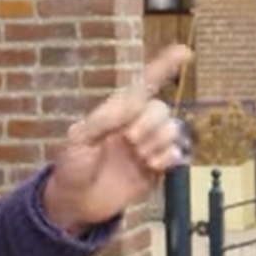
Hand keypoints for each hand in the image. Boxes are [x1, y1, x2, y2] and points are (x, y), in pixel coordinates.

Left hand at [41, 45, 191, 234]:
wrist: (76, 203)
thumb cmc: (71, 167)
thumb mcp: (80, 139)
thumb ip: (104, 120)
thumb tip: (131, 104)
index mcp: (117, 112)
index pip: (143, 85)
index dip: (163, 67)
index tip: (184, 52)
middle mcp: (135, 125)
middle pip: (160, 109)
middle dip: (149, 123)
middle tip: (129, 141)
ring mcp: (147, 147)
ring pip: (172, 130)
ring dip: (158, 142)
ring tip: (138, 157)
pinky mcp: (155, 169)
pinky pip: (176, 154)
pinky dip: (169, 157)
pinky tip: (151, 165)